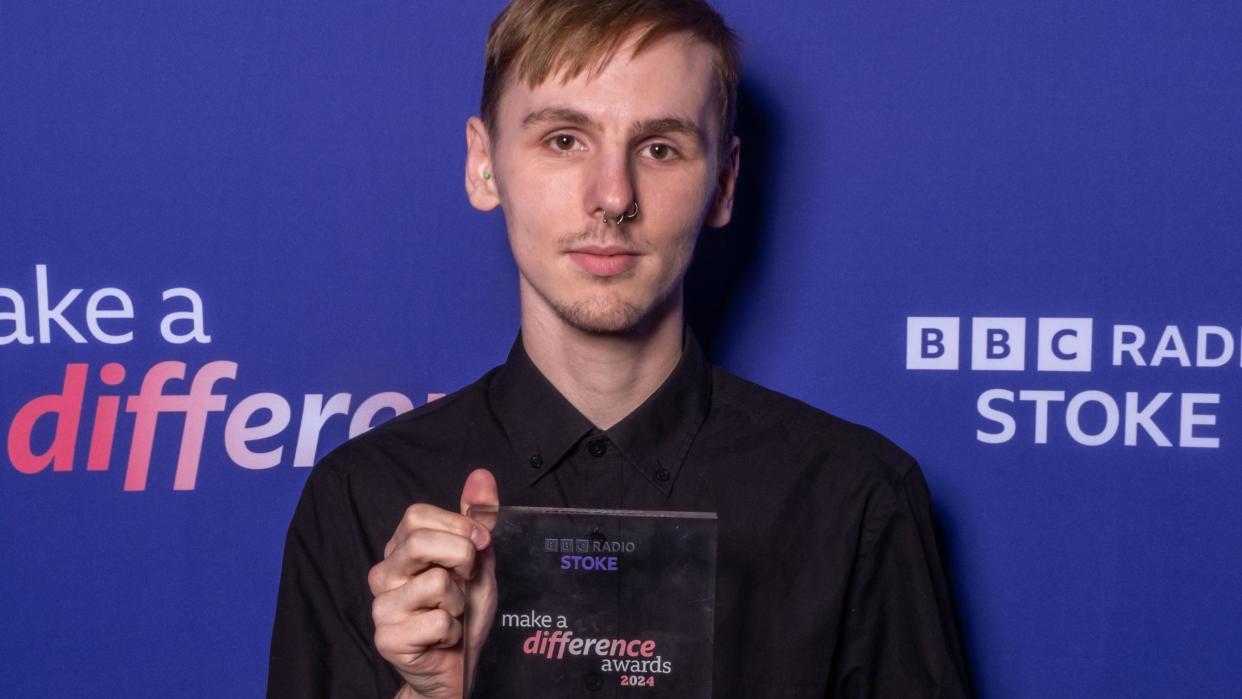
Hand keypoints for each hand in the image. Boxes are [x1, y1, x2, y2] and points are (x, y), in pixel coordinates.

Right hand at [369, 469, 499, 698]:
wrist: (459, 665)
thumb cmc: (465, 611)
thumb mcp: (478, 560)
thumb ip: (478, 519)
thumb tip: (481, 475)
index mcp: (400, 549)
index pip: (417, 515)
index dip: (457, 525)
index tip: (479, 545)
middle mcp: (383, 573)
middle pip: (420, 542)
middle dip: (460, 559)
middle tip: (466, 580)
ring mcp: (381, 606)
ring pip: (436, 583)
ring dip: (460, 602)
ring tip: (453, 614)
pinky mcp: (387, 638)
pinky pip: (437, 621)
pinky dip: (454, 631)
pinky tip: (444, 637)